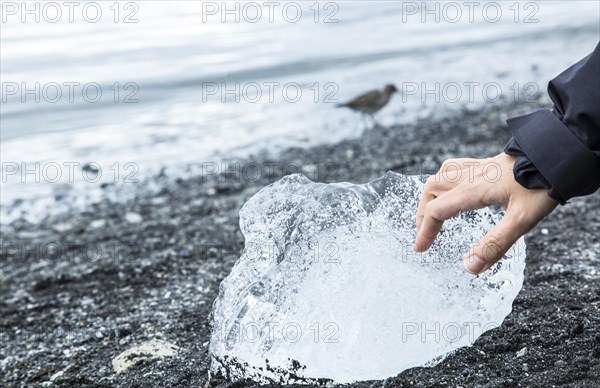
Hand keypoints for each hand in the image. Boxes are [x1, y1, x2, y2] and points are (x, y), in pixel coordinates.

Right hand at [414, 153, 557, 274]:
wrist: (559, 155)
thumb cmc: (541, 186)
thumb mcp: (521, 221)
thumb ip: (494, 244)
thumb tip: (469, 267)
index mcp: (472, 191)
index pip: (436, 211)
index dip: (425, 232)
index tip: (420, 249)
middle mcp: (469, 177)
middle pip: (432, 191)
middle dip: (423, 214)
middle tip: (424, 233)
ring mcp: (478, 168)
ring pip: (441, 176)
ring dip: (431, 196)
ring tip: (432, 212)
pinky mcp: (488, 163)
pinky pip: (455, 168)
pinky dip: (445, 180)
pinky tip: (454, 187)